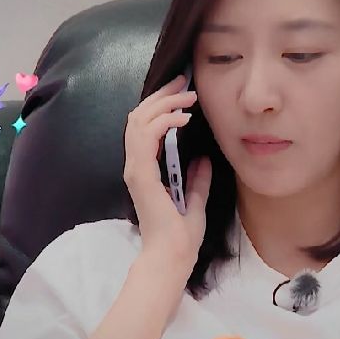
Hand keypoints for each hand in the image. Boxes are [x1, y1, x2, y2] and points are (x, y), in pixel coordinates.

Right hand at [123, 73, 212, 269]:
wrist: (173, 257)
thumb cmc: (181, 238)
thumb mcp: (196, 201)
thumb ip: (198, 180)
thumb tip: (204, 159)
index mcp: (145, 171)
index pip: (145, 127)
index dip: (161, 105)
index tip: (183, 92)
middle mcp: (136, 166)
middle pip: (138, 117)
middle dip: (161, 95)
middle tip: (183, 81)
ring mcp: (135, 169)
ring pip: (138, 121)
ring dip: (163, 103)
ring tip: (187, 96)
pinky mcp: (141, 175)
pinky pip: (147, 137)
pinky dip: (164, 122)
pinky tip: (184, 118)